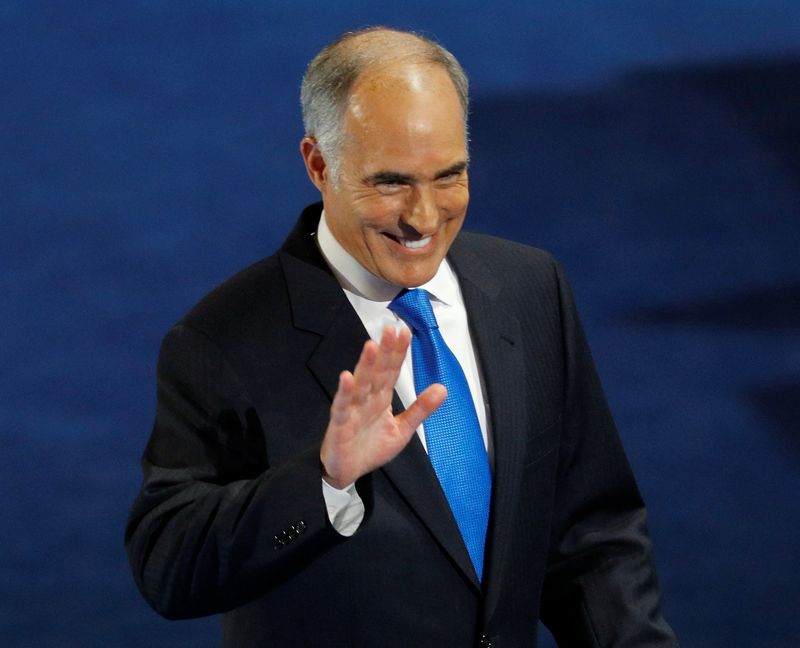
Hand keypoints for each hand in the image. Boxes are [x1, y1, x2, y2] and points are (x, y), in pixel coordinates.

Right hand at [319, 325, 446, 488]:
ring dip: (366, 365)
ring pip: (360, 384)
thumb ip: (420, 409)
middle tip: (391, 329)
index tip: (405, 332)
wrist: (347, 472)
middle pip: (377, 371)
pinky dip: (345, 393)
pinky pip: (343, 407)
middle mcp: (367, 399)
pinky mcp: (340, 424)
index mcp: (381, 398)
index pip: (392, 370)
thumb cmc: (370, 448)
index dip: (398, 352)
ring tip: (372, 346)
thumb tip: (442, 388)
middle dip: (384, 351)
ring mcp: (353, 410)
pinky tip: (347, 378)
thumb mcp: (402, 430)